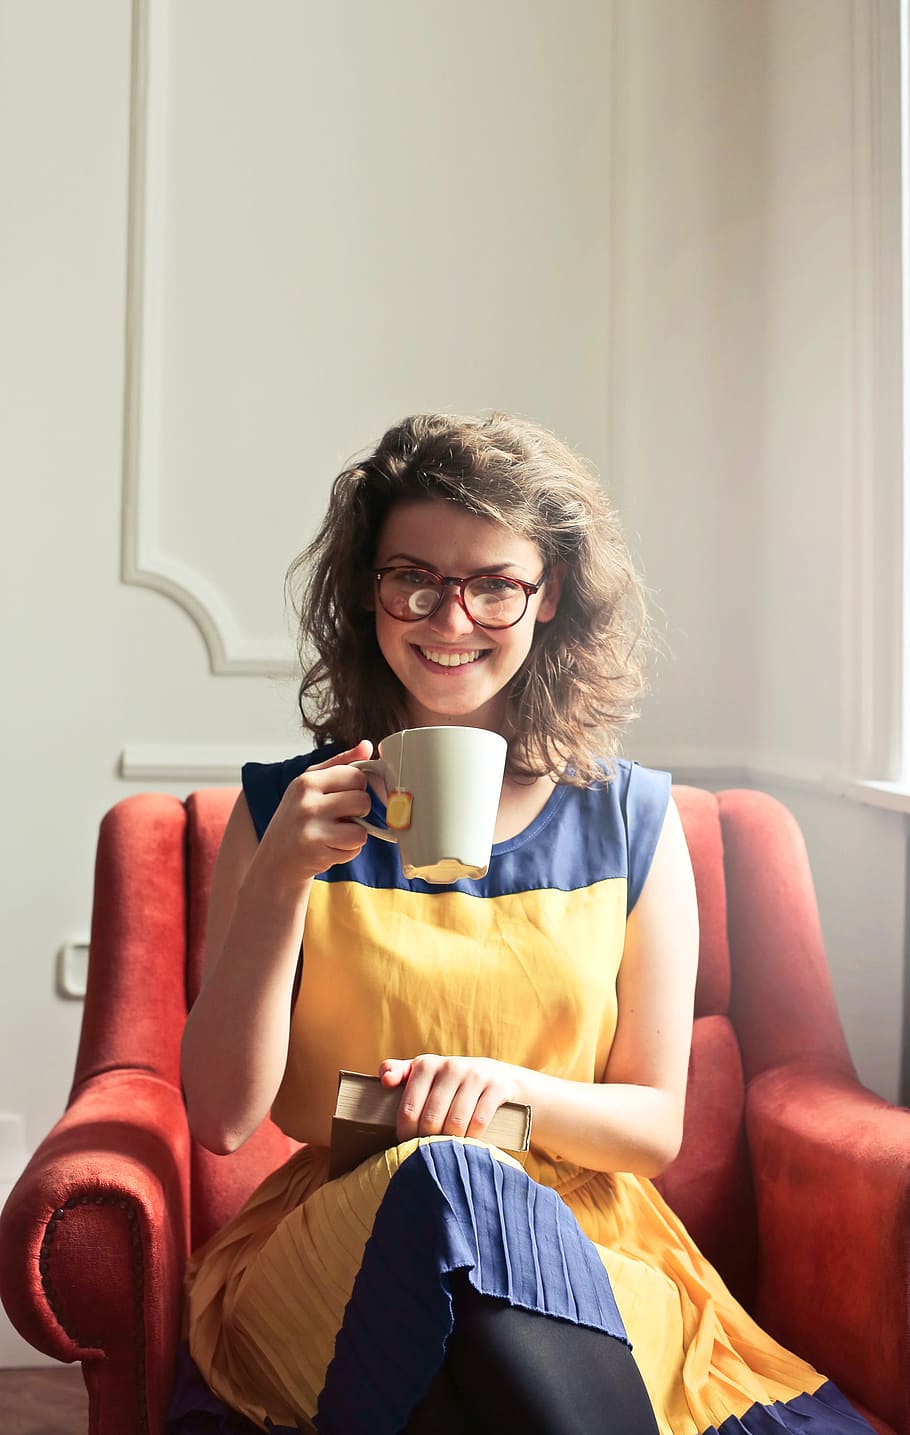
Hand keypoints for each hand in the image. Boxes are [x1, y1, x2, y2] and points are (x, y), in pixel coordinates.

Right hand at [254, 741, 373, 886]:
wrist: (275, 860)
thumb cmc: (296, 818)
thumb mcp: (310, 785)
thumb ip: (340, 764)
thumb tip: (367, 746)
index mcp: (307, 781)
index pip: (356, 776)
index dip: (358, 788)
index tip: (346, 795)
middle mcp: (307, 802)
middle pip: (363, 801)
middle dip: (358, 812)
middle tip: (341, 817)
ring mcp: (311, 828)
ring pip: (362, 828)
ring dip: (354, 834)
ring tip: (334, 833)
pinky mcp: (316, 852)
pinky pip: (354, 848)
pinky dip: (347, 850)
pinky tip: (328, 848)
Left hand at [379, 1054, 514, 1141]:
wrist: (496, 1075)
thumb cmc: (449, 1080)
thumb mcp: (424, 1072)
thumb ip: (398, 1072)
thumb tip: (384, 1080)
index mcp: (426, 1064)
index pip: (408, 1109)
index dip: (406, 1134)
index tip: (408, 1144)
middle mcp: (449, 1066)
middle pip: (431, 1120)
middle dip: (427, 1141)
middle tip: (428, 1151)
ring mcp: (474, 1075)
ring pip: (455, 1123)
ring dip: (449, 1142)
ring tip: (445, 1150)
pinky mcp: (496, 1087)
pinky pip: (478, 1122)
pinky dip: (471, 1138)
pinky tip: (467, 1144)